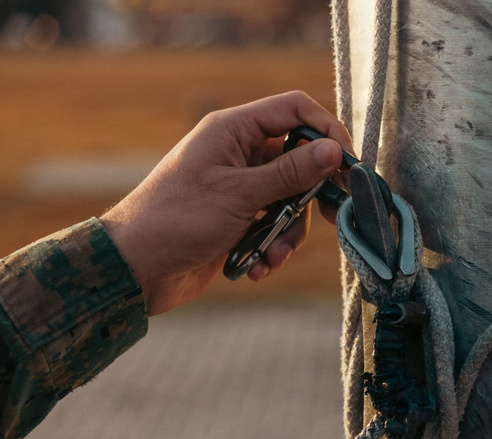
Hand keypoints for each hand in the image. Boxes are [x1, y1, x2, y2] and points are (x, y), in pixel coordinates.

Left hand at [100, 91, 352, 315]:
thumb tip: (333, 151)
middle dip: (313, 194)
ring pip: (290, 199)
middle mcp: (238, 152)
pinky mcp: (239, 218)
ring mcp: (239, 186)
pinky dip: (272, 247)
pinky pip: (274, 225)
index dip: (327, 131)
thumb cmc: (176, 220)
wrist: (135, 268)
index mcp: (233, 130)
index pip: (295, 110)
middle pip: (299, 159)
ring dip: (290, 231)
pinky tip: (257, 267)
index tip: (348, 165)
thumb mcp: (240, 195)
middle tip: (333, 216)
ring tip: (272, 255)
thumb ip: (290, 173)